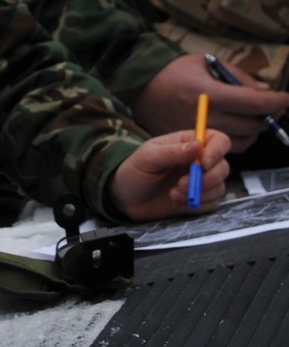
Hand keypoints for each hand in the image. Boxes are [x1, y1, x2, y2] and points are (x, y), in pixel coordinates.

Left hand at [107, 129, 230, 220]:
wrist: (124, 198)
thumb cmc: (134, 171)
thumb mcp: (147, 157)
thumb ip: (172, 152)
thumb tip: (198, 145)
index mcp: (188, 144)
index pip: (217, 140)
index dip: (217, 151)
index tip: (204, 164)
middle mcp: (198, 162)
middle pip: (223, 166)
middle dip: (207, 178)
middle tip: (183, 183)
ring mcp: (199, 182)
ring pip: (219, 187)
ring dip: (199, 193)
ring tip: (174, 193)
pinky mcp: (198, 200)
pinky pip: (212, 204)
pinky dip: (197, 205)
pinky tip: (176, 202)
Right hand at [131, 54, 288, 151]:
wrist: (141, 88)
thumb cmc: (173, 71)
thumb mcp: (206, 62)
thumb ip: (238, 77)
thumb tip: (264, 92)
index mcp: (210, 93)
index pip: (254, 103)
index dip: (276, 102)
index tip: (285, 99)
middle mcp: (205, 116)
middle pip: (251, 126)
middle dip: (267, 116)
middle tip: (270, 106)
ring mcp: (197, 132)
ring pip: (241, 142)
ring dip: (253, 131)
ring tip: (252, 117)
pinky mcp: (191, 143)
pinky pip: (223, 149)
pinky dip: (236, 140)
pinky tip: (234, 126)